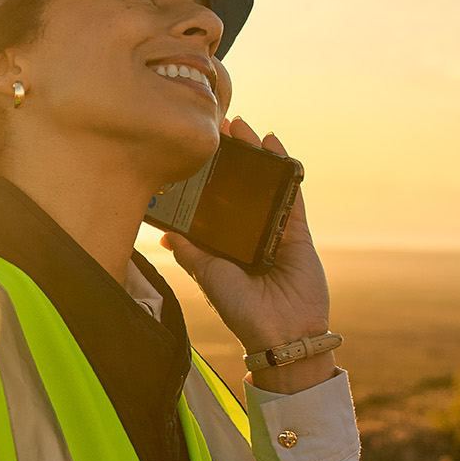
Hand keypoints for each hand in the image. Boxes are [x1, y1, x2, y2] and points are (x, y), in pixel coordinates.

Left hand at [161, 118, 335, 392]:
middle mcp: (248, 233)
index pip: (213, 202)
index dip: (206, 176)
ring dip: (255, 153)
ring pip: (265, 182)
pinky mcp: (297, 231)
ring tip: (242, 125)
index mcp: (224, 244)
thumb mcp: (210, 277)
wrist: (283, 335)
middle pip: (239, 186)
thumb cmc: (243, 312)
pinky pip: (291, 193)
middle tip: (217, 125)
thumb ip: (190, 253)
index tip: (192, 149)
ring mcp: (274, 229)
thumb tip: (162, 233)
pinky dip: (285, 168)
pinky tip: (275, 144)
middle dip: (230, 156)